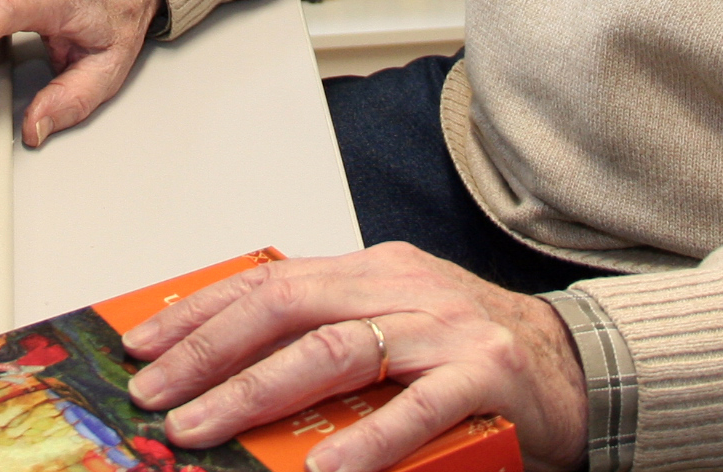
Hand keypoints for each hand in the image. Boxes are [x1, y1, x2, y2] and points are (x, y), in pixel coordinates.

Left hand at [121, 243, 586, 471]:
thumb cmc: (472, 355)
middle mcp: (403, 288)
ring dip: (257, 392)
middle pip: (287, 309)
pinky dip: (368, 440)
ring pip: (336, 353)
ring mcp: (445, 330)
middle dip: (209, 354)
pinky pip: (417, 409)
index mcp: (373, 271)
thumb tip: (232, 370)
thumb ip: (329, 335)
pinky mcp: (485, 376)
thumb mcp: (393, 327)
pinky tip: (324, 469)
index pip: (268, 281)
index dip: (200, 314)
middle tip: (157, 398)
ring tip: (205, 430)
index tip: (144, 348)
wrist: (578, 369)